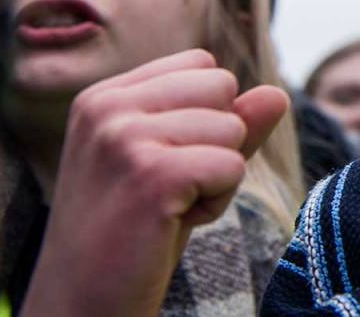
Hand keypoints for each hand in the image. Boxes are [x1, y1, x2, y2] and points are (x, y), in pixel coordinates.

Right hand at [21, 49, 287, 316]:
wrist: (82, 304)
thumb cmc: (133, 233)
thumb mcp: (179, 165)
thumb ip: (227, 123)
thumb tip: (278, 94)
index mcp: (105, 96)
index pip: (204, 66)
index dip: (205, 117)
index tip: (161, 165)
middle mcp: (108, 107)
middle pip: (223, 87)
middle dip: (217, 142)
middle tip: (166, 190)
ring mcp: (124, 138)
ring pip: (233, 127)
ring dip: (216, 177)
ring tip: (165, 210)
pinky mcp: (151, 175)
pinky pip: (232, 166)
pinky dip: (216, 203)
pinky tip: (169, 225)